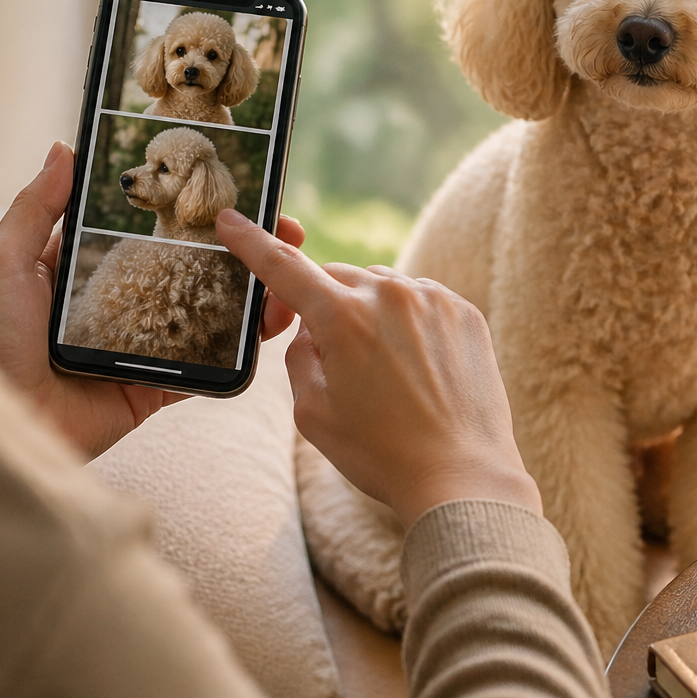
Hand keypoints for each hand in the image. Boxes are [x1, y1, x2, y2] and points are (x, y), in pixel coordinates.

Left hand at [0, 142, 304, 457]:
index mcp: (84, 269)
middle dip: (241, 248)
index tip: (236, 189)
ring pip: (209, 313)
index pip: (150, 230)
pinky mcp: (153, 389)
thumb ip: (36, 207)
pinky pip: (205, 367)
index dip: (193, 210)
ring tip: (292, 273)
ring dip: (253, 293)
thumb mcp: (2, 262)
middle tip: (286, 228)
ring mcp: (141, 347)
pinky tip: (274, 323)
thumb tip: (64, 147)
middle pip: (191, 267)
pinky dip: (241, 349)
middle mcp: (119, 304)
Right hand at [218, 208, 540, 527]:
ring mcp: (433, 299)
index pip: (284, 267)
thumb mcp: (311, 412)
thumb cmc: (381, 454)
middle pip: (335, 279)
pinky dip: (409, 325)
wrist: (463, 477)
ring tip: (385, 376)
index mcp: (342, 318)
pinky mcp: (465, 312)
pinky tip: (416, 371)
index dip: (252, 242)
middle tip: (332, 357)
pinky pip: (420, 302)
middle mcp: (389, 294)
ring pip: (381, 289)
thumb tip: (311, 328)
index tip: (231, 219)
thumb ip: (299, 355)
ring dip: (370, 315)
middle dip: (324, 306)